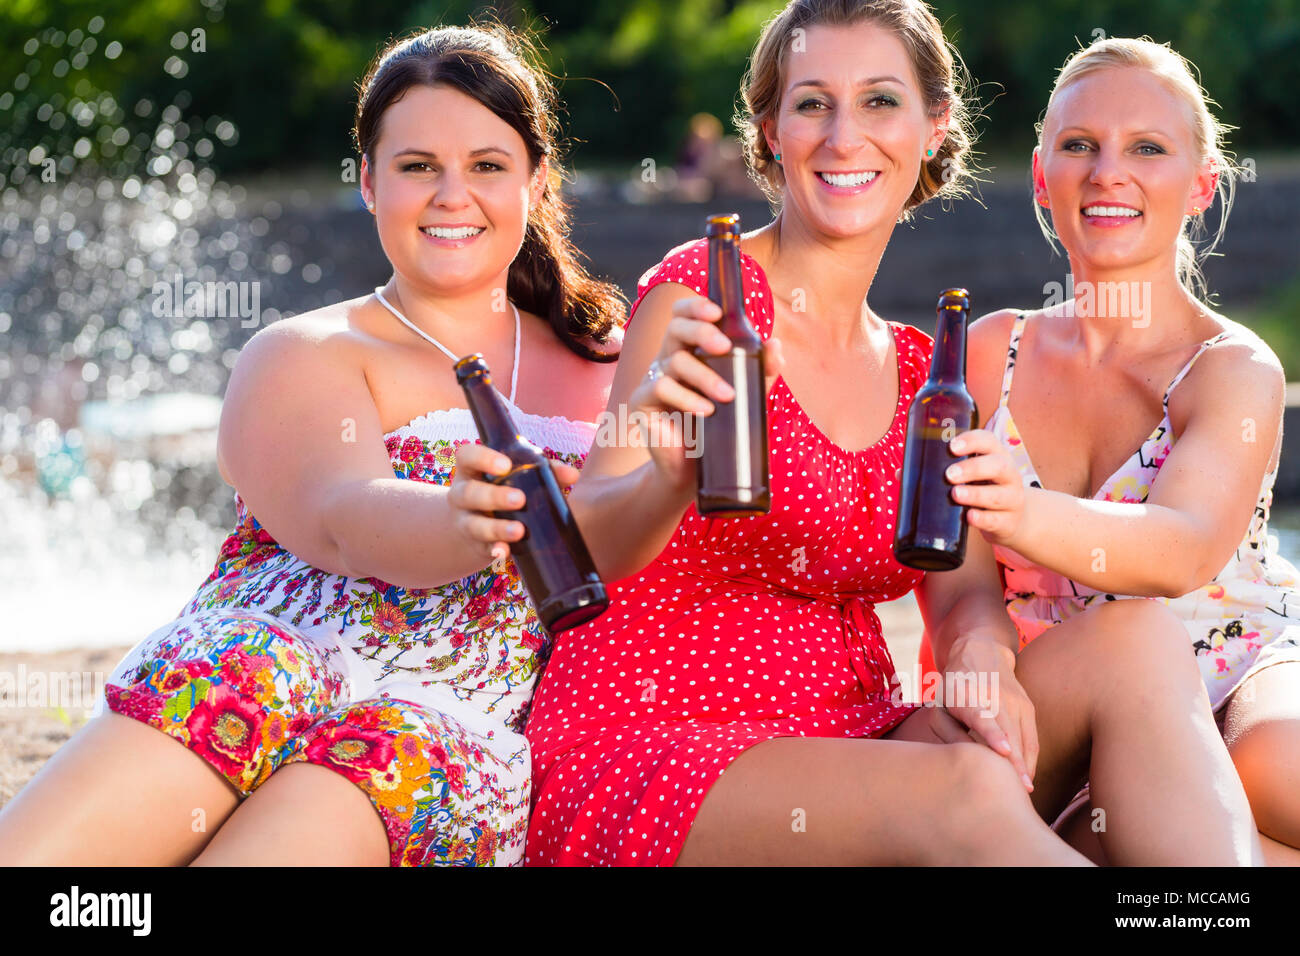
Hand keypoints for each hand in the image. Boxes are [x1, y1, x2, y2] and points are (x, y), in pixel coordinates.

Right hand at [449, 443, 581, 566]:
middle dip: (494, 496)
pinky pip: (482, 548)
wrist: (476, 525)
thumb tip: (571, 475)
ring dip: (496, 528)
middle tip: (519, 499)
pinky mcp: (475, 544)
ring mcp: (465, 521)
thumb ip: (544, 470)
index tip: (506, 465)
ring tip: (519, 531)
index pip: (467, 455)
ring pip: (474, 524)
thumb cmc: (504, 489)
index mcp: (472, 470)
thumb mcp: (517, 476)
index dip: (482, 458)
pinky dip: (495, 550)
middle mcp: (462, 494)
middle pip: (470, 493)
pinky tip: (504, 552)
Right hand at [627, 293, 783, 488]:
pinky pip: (661, 388)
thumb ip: (761, 371)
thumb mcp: (746, 396)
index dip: (695, 307)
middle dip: (702, 332)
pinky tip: (705, 411)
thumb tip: (775, 346)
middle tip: (725, 347)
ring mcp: (652, 380)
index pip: (683, 315)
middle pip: (676, 328)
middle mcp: (667, 360)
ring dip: (705, 376)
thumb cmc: (718, 429)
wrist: (693, 472)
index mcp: (688, 351)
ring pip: (675, 361)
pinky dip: (687, 398)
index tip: (716, 312)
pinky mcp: (641, 402)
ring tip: (727, 396)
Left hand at [928, 634, 1037, 791]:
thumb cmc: (954, 688)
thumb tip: (969, 757)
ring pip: (1023, 737)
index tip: (1004, 751)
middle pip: (1008, 732)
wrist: (981, 653)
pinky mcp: (1027, 706)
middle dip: (1015, 761)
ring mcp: (1015, 700)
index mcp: (966, 695)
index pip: (982, 716)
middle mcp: (994, 696)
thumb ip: (949, 731)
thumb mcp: (940, 705)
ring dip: (1026, 764)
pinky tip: (1027, 777)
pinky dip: (1030, 758)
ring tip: (1025, 791)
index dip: (993, 733)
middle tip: (1019, 790)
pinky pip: (1031, 737)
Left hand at [946, 429, 1026, 545]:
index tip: (952, 446)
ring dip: (976, 494)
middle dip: (973, 468)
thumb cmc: (984, 489)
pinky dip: (982, 519)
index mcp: (996, 456)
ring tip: (956, 494)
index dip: (972, 441)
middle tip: (949, 474)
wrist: (1012, 519)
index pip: (989, 441)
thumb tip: (901, 472)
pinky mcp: (1009, 522)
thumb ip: (943, 469)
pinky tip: (969, 517)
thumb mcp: (972, 475)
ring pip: (999, 495)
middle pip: (998, 465)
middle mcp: (1009, 475)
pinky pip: (997, 520)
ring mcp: (1012, 499)